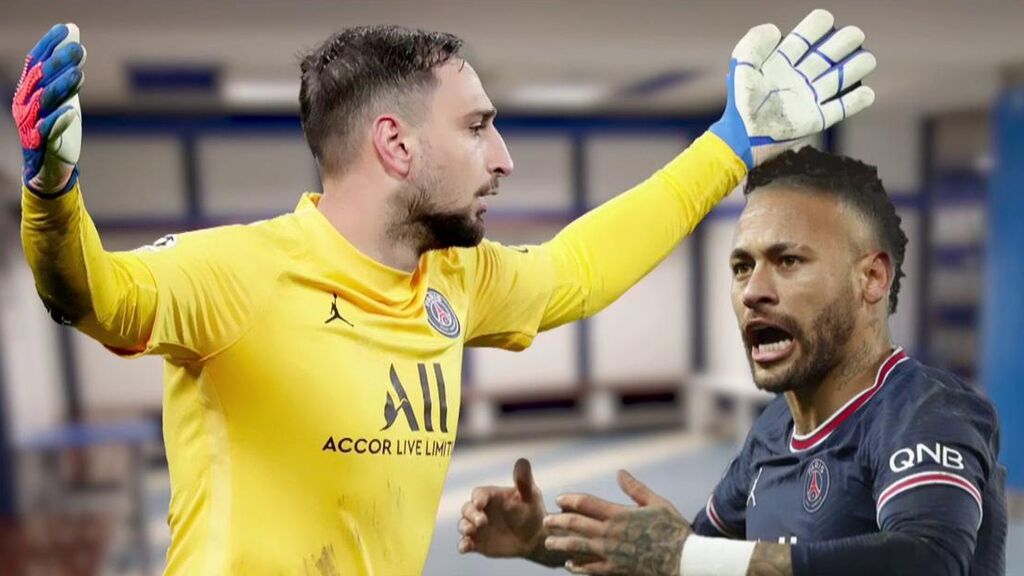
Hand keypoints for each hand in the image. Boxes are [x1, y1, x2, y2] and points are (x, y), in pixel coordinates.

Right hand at [12, 23, 86, 195]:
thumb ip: (66, 71)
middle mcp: (25, 104)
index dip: (49, 44)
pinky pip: (47, 131)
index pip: (36, 61)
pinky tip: (72, 112)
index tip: (66, 29)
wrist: (49, 166)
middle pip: (40, 80)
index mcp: (28, 90)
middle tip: (78, 50)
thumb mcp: (63, 97)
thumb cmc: (56, 127)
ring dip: (61, 87)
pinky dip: (59, 121)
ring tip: (79, 74)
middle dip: (58, 63)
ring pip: (44, 103)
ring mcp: (30, 124)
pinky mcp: (41, 144)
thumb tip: (75, 40)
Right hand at [458, 458, 547, 560]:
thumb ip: (524, 481)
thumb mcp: (531, 495)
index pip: (478, 494)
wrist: (535, 537)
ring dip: (464, 527)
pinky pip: (465, 543)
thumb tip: (522, 461)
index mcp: (491, 496)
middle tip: (481, 521)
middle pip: (467, 508)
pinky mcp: (478, 543)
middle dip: (471, 514)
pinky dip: (463, 545)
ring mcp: (478, 527)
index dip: (477, 498)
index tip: (480, 503)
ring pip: (463, 525)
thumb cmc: (532, 511)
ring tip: (470, 532)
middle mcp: (481, 510)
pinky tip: (465, 548)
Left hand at [544, 470, 690, 575]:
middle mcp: (611, 533)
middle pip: (576, 525)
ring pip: (578, 547)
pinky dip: (577, 566)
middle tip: (546, 521)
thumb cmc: (674, 530)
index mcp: (619, 514)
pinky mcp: (616, 570)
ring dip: (561, 543)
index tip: (559, 499)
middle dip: (558, 522)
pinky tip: (569, 564)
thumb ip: (635, 489)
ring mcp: (611, 554)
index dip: (570, 500)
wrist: (685, 561)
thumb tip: (620, 473)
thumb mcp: (656, 503)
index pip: (586, 504)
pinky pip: (591, 569)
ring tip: (549, 542)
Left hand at [710, 9, 875, 167]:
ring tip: (867, 59)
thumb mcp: (742, 67)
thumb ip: (754, 43)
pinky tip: (867, 93)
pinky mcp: (816, 119)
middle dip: (842, 43)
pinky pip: (840, 109)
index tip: (825, 19)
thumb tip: (776, 30)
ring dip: (855, 68)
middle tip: (855, 34)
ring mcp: (809, 98)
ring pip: (838, 79)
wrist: (743, 135)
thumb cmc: (740, 101)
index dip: (814, 28)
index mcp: (781, 64)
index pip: (803, 40)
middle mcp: (798, 78)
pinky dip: (855, 102)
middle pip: (826, 56)